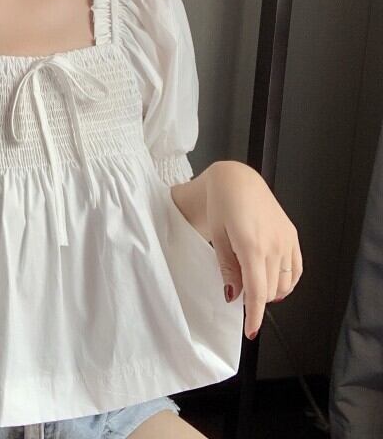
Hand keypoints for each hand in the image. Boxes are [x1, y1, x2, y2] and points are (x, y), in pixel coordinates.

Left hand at [205, 162, 302, 339]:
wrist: (236, 180)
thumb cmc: (220, 204)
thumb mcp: (216, 237)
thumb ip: (227, 268)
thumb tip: (234, 296)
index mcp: (252, 245)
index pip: (257, 291)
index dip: (255, 316)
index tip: (251, 331)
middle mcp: (274, 244)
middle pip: (270, 290)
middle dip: (256, 301)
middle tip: (240, 296)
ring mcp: (287, 240)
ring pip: (286, 283)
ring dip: (271, 291)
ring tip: (253, 284)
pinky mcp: (293, 236)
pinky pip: (296, 269)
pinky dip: (287, 281)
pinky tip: (273, 280)